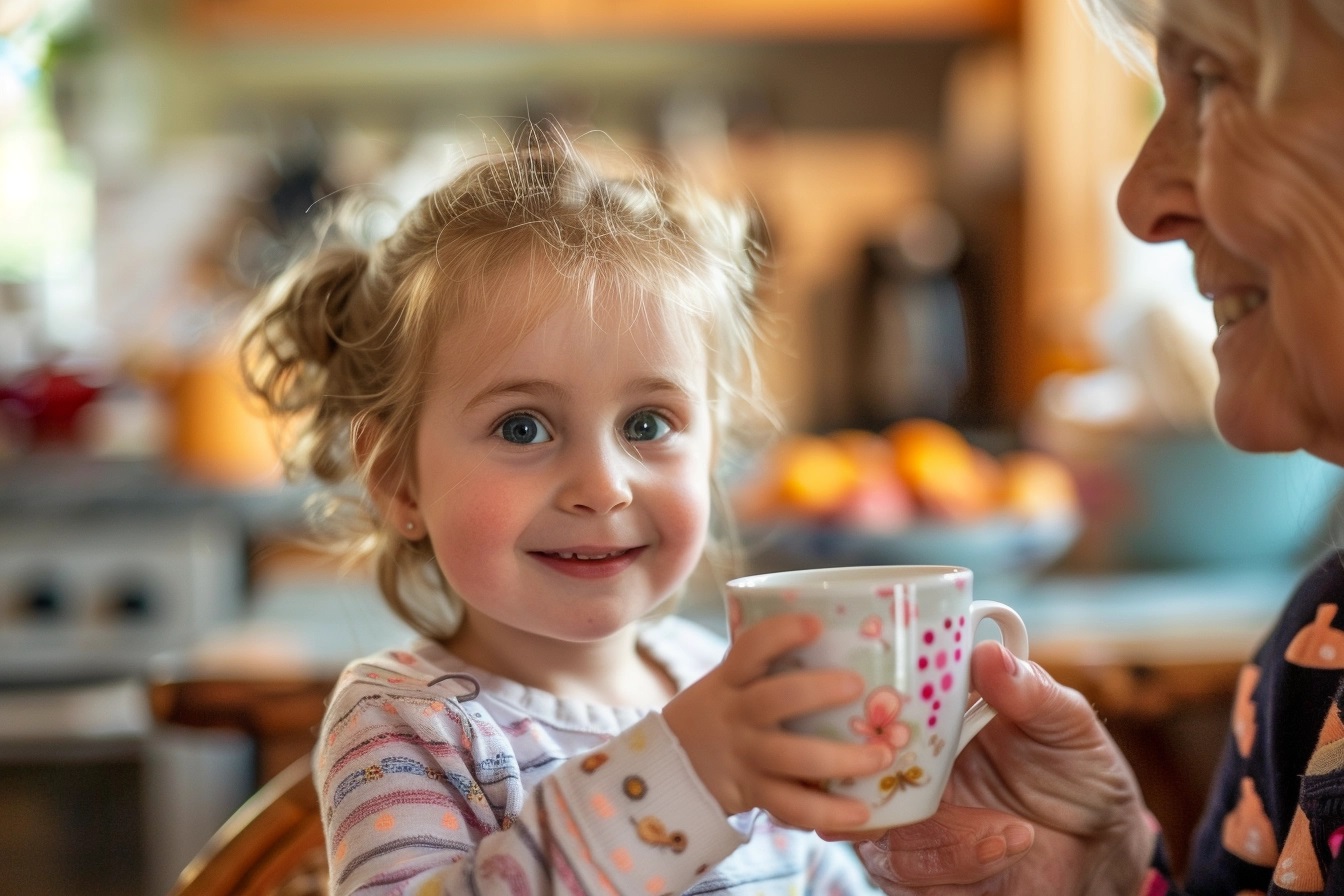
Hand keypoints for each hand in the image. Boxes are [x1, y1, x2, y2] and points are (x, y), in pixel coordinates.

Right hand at [663, 612, 893, 829]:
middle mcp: (735, 715)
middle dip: (818, 691)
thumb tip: (845, 639)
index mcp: (730, 680)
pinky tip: (862, 813)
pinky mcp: (752, 793)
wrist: (674, 767)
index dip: (781, 633)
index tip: (816, 623)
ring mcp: (744, 756)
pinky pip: (792, 806)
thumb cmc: (724, 713)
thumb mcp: (730, 683)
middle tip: (858, 685)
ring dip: (842, 758)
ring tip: (882, 756)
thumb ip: (770, 667)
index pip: (749, 648)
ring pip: (792, 758)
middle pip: (774, 700)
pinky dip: (829, 812)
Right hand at [844, 641, 1155, 895]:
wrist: (1098, 853)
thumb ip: (1030, 691)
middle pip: (852, 763)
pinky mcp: (910, 868)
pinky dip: (958, 861)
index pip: (872, 700)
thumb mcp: (1067, 725)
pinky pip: (903, 869)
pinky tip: (1007, 847)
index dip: (866, 703)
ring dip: (946, 833)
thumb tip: (988, 653)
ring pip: (878, 823)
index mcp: (929, 714)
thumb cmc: (1078, 775)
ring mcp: (903, 816)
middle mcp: (904, 762)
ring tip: (1014, 832)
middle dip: (879, 774)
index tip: (890, 709)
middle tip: (941, 783)